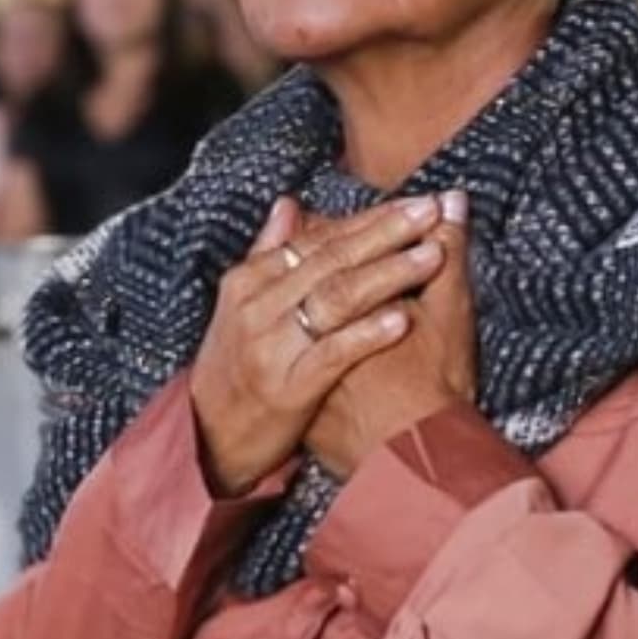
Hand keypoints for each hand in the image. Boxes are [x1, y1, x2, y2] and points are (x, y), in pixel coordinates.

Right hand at [189, 194, 446, 494]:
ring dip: (387, 274)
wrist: (207, 436)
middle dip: (386, 232)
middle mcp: (258, 306)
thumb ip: (268, 252)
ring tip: (430, 256)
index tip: (413, 202)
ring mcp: (271, 347)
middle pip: (332, 259)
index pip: (318, 238)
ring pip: (336, 298)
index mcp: (249, 280)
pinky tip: (404, 319)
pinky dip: (369, 334)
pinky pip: (334, 354)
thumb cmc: (234, 366)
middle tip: (430, 212)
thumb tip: (289, 204)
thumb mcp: (240, 304)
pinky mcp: (287, 388)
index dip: (369, 218)